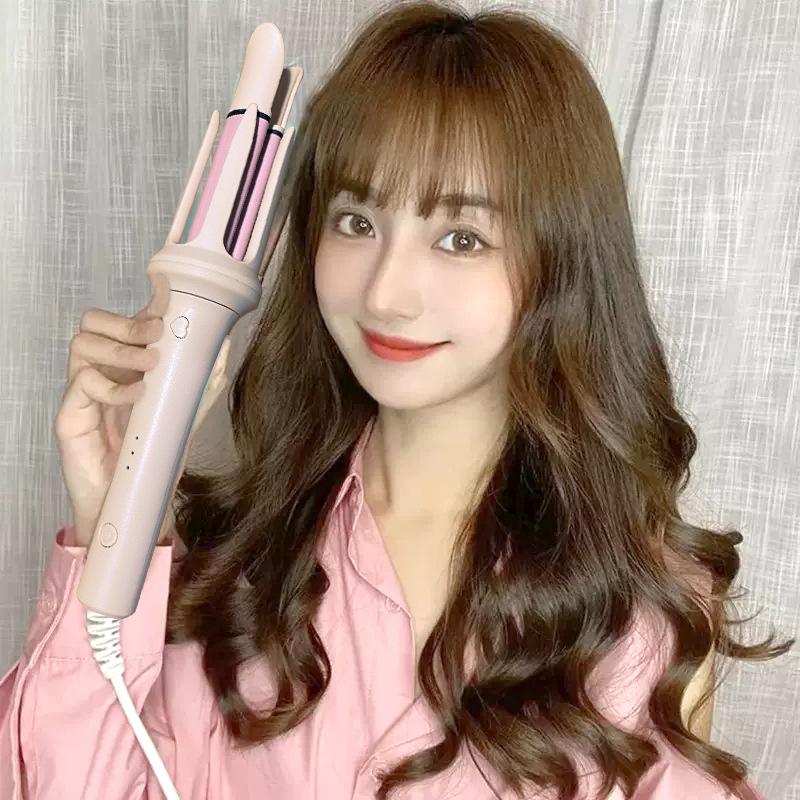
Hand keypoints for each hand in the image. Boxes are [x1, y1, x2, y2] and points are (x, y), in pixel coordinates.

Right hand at [54, 272, 229, 546]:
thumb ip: (204, 380)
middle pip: (94, 321)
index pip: (127, 319)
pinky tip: (138, 394)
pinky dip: (113, 386)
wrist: (133, 498)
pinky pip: (82, 383)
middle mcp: (102, 370)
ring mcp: (83, 391)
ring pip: (83, 344)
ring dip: (121, 349)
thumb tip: (224, 342)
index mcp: (127, 363)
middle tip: (158, 333)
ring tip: (151, 365)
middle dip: (128, 321)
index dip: (145, 304)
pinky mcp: (71, 415)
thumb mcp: (187, 411)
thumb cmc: (154, 452)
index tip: (168, 297)